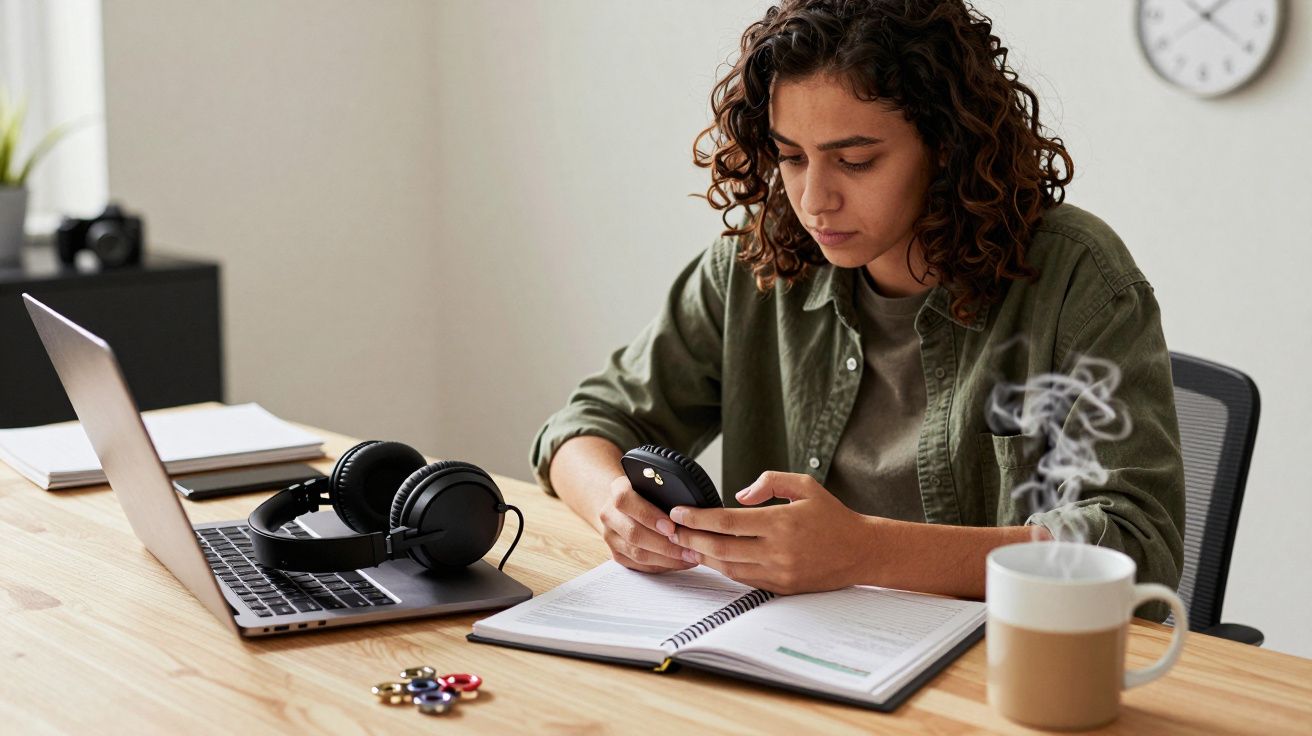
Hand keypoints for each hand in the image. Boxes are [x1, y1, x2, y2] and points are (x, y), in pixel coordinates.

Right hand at [596, 475, 696, 573]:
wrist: (625, 505)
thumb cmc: (646, 493)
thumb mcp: (652, 484)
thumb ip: (664, 491)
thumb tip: (689, 508)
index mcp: (617, 489)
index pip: (626, 501)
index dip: (649, 516)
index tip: (671, 527)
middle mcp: (609, 514)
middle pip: (633, 533)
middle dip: (664, 544)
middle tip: (689, 548)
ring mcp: (611, 536)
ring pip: (637, 553)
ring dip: (666, 558)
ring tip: (689, 557)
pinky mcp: (617, 553)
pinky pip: (639, 565)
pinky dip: (662, 566)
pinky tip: (680, 562)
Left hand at [669, 471, 875, 593]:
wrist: (861, 552)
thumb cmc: (832, 516)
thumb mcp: (805, 485)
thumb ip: (769, 482)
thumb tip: (738, 494)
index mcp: (781, 522)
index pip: (727, 522)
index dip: (697, 518)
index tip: (678, 512)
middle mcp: (778, 550)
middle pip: (720, 547)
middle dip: (690, 539)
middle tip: (670, 530)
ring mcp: (779, 572)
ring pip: (728, 567)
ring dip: (702, 556)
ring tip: (683, 545)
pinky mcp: (781, 587)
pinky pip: (743, 579)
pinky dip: (723, 569)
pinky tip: (710, 558)